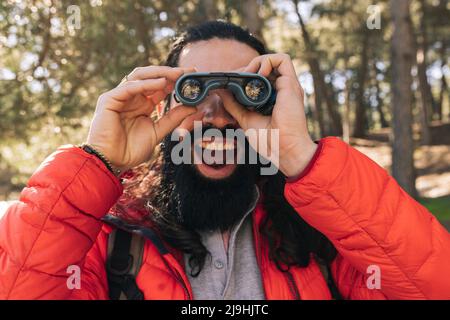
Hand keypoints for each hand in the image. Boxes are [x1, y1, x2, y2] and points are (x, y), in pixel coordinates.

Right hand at [87, 66, 196, 172]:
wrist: (111, 162)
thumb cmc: (130, 150)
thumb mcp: (158, 132)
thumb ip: (173, 119)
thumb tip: (193, 107)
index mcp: (143, 105)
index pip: (161, 86)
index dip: (176, 80)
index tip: (193, 77)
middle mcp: (133, 98)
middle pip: (151, 77)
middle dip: (170, 73)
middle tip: (188, 71)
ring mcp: (120, 97)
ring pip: (140, 76)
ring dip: (159, 73)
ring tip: (177, 74)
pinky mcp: (109, 99)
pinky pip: (130, 87)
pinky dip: (146, 84)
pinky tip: (161, 83)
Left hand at [217, 53, 316, 177]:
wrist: (284, 150)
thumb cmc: (270, 141)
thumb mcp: (245, 118)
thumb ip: (234, 104)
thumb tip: (221, 91)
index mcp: (273, 99)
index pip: (260, 78)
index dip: (246, 75)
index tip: (232, 81)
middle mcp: (282, 90)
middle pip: (265, 68)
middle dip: (248, 68)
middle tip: (235, 77)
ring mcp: (287, 86)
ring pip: (274, 60)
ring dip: (257, 62)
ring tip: (246, 74)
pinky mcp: (291, 84)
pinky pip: (283, 59)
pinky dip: (268, 60)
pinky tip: (257, 73)